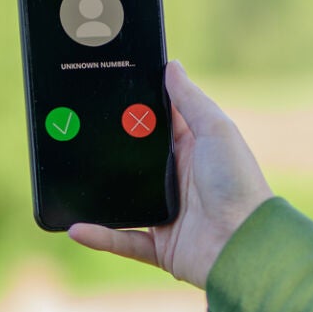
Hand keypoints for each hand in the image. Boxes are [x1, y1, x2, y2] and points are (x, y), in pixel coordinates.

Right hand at [68, 61, 273, 287]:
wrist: (245, 244)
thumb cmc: (237, 183)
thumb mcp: (216, 131)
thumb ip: (191, 100)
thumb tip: (172, 65)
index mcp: (192, 150)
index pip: (157, 124)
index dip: (134, 109)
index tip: (105, 92)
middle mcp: (177, 180)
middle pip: (135, 161)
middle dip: (108, 149)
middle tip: (71, 130)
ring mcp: (166, 213)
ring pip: (122, 201)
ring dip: (97, 194)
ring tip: (67, 178)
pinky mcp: (160, 246)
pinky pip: (122, 240)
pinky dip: (99, 237)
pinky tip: (76, 228)